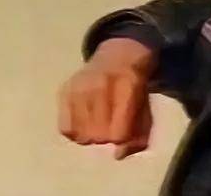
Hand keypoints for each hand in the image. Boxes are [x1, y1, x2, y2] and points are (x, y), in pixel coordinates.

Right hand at [58, 37, 154, 159]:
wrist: (119, 54)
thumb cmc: (135, 85)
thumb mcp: (146, 106)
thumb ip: (138, 134)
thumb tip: (118, 155)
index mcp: (127, 86)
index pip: (118, 132)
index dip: (123, 138)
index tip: (125, 132)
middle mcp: (100, 85)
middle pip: (98, 136)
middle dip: (107, 137)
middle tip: (112, 125)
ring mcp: (79, 87)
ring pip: (81, 134)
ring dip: (91, 135)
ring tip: (99, 122)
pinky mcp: (64, 91)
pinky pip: (65, 128)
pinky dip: (76, 131)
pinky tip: (85, 120)